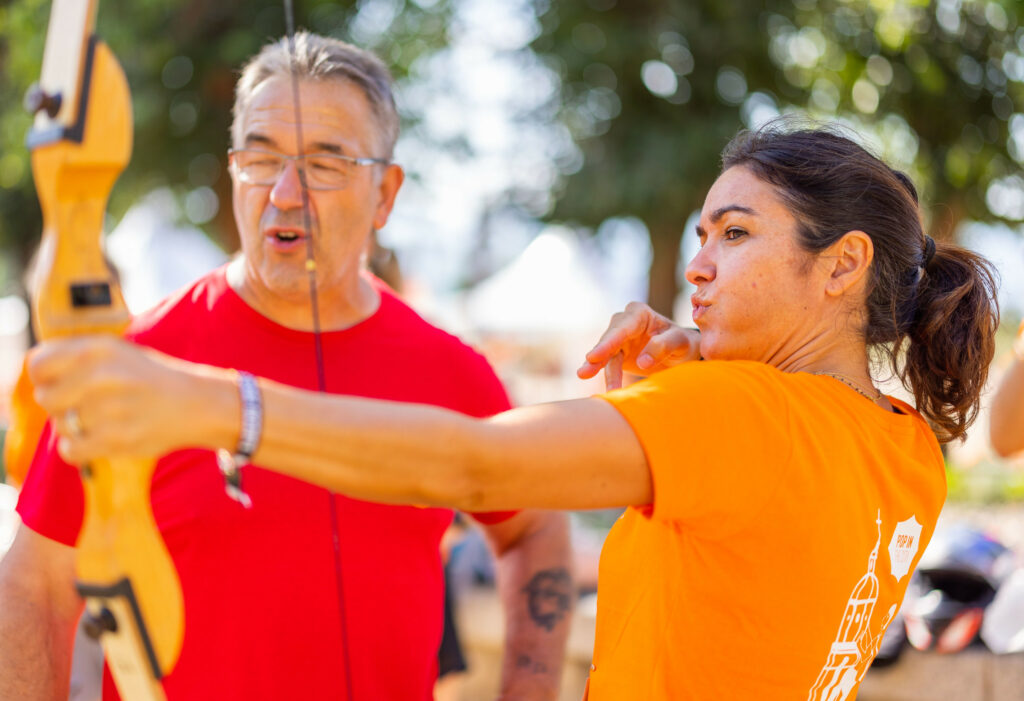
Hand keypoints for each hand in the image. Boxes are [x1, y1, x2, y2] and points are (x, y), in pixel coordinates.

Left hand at [28, 336, 228, 463]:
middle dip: (59, 404)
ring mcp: (109, 408)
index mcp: (98, 348)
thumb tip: (37, 374)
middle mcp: (101, 375)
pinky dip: (79, 449)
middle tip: (83, 405)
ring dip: (74, 427)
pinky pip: (70, 449)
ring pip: (60, 425)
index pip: (38, 364)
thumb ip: (77, 358)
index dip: (44, 377)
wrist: (198, 404)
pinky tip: (97, 439)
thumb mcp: (118, 353)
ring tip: (101, 421)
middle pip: (46, 398)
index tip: (57, 384)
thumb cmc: (152, 379)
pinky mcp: (116, 438)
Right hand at [577, 302, 700, 389]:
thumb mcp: (681, 343)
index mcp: (640, 314)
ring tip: (583, 376)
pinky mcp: (616, 354)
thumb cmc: (684, 343)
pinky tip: (594, 382)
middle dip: (597, 355)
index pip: (622, 328)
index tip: (594, 356)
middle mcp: (625, 322)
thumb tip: (642, 361)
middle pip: (609, 339)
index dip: (608, 342)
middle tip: (584, 371)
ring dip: (595, 367)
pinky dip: (602, 374)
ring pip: (605, 354)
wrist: (683, 353)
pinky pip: (607, 365)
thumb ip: (664, 346)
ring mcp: (618, 338)